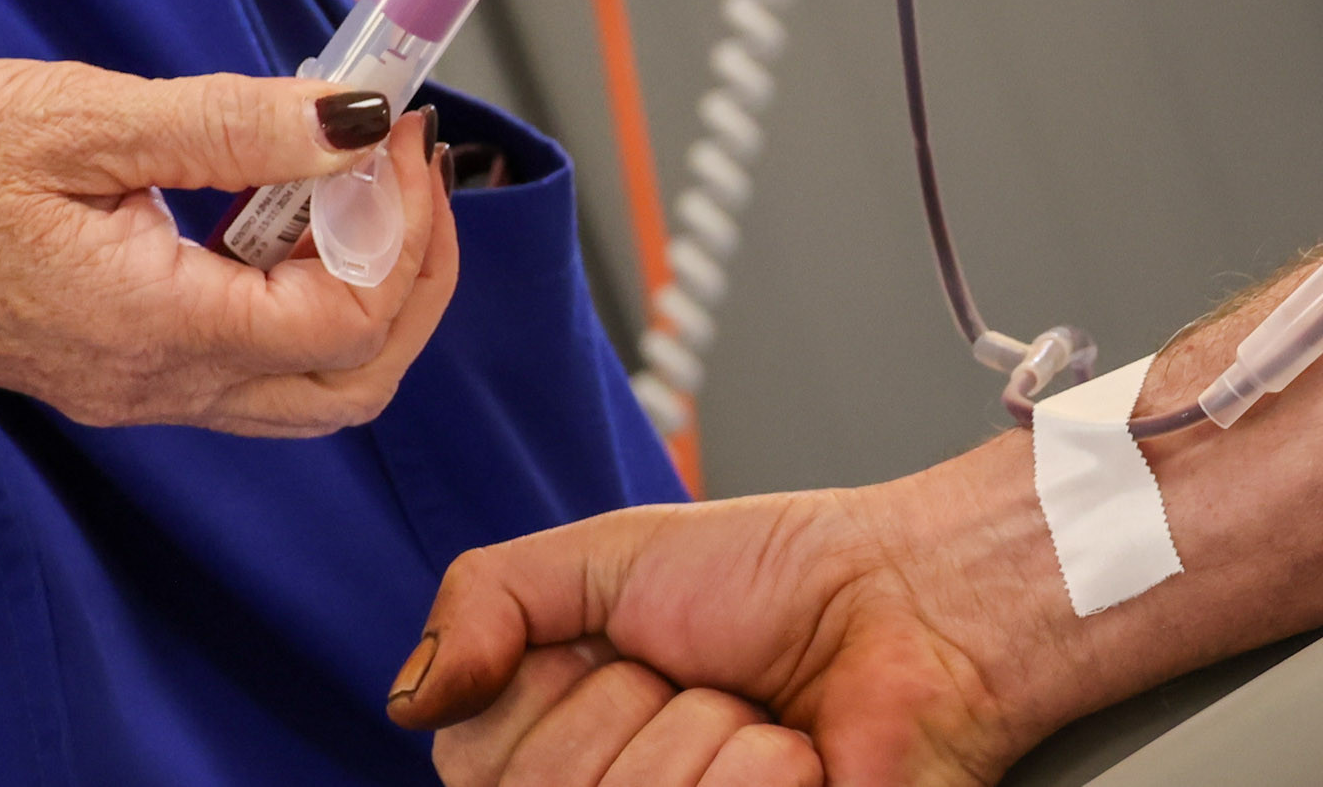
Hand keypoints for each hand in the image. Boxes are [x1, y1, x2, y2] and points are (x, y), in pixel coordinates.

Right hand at [0, 59, 456, 434]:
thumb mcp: (79, 116)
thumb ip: (231, 124)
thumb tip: (357, 122)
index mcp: (152, 326)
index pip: (347, 322)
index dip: (402, 227)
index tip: (398, 128)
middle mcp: (154, 384)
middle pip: (352, 382)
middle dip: (414, 276)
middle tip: (410, 166)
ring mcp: (134, 388)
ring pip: (307, 387)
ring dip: (365, 289)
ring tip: (357, 177)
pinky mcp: (115, 368)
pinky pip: (247, 364)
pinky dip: (300, 294)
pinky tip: (279, 202)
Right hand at [396, 455, 1058, 785]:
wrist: (913, 601)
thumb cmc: (781, 579)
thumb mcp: (607, 558)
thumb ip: (489, 601)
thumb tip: (408, 699)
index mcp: (550, 749)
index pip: (475, 764)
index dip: (553, 693)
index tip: (624, 648)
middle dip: (640, 710)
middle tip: (705, 681)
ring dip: (712, 745)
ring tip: (761, 724)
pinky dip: (765, 781)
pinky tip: (801, 765)